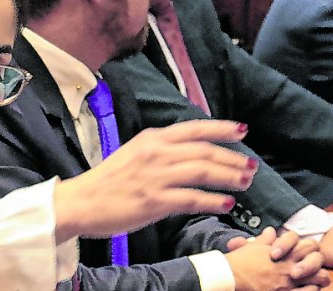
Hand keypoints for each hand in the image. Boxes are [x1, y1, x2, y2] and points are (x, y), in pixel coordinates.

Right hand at [53, 119, 255, 239]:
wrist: (81, 201)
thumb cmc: (109, 180)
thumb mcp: (135, 152)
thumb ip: (162, 149)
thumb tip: (192, 150)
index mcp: (153, 138)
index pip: (195, 128)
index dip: (222, 129)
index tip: (242, 131)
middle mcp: (157, 153)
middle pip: (205, 151)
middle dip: (232, 157)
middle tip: (251, 165)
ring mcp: (156, 176)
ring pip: (203, 171)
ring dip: (228, 176)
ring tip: (245, 181)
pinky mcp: (154, 201)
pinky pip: (192, 199)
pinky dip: (212, 200)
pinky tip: (226, 203)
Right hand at [225, 227, 329, 289]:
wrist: (230, 278)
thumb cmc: (240, 262)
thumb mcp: (253, 246)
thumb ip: (266, 239)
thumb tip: (271, 231)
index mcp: (284, 253)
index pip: (309, 245)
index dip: (308, 248)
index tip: (302, 253)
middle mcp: (290, 266)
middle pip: (318, 260)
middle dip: (317, 263)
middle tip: (313, 268)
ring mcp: (289, 283)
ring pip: (320, 278)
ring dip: (317, 279)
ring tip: (311, 281)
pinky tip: (305, 290)